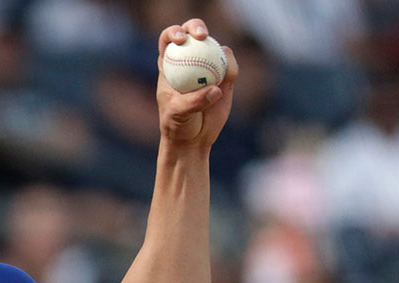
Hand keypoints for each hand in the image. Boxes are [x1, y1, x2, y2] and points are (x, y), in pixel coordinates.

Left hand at [156, 18, 238, 150]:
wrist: (193, 139)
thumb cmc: (177, 126)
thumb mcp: (178, 114)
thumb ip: (194, 101)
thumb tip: (215, 89)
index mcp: (169, 66)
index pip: (167, 40)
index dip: (173, 32)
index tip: (181, 38)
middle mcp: (188, 61)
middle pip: (192, 34)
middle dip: (196, 26)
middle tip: (202, 35)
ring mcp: (207, 67)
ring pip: (215, 47)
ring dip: (219, 52)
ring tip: (219, 73)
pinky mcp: (225, 76)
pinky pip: (230, 65)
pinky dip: (231, 68)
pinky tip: (228, 79)